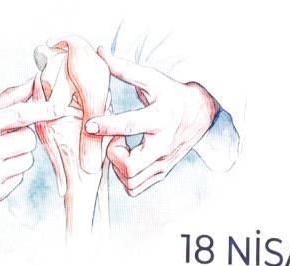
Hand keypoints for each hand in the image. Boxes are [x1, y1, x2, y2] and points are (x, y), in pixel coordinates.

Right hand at [0, 81, 68, 206]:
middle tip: (6, 139)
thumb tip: (35, 82)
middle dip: (22, 139)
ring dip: (18, 157)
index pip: (20, 114)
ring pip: (27, 161)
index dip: (42, 110)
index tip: (58, 107)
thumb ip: (9, 98)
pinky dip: (11, 174)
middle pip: (29, 141)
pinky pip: (19, 179)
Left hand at [86, 49, 217, 196]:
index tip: (90, 125)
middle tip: (115, 142)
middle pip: (130, 167)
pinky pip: (135, 188)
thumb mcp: (152, 79)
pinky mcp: (162, 173)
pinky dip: (125, 178)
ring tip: (122, 149)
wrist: (200, 114)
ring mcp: (163, 163)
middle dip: (114, 156)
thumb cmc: (172, 95)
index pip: (129, 126)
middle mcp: (163, 146)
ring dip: (118, 168)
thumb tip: (101, 52)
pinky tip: (127, 159)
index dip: (106, 127)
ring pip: (131, 182)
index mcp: (160, 119)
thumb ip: (125, 69)